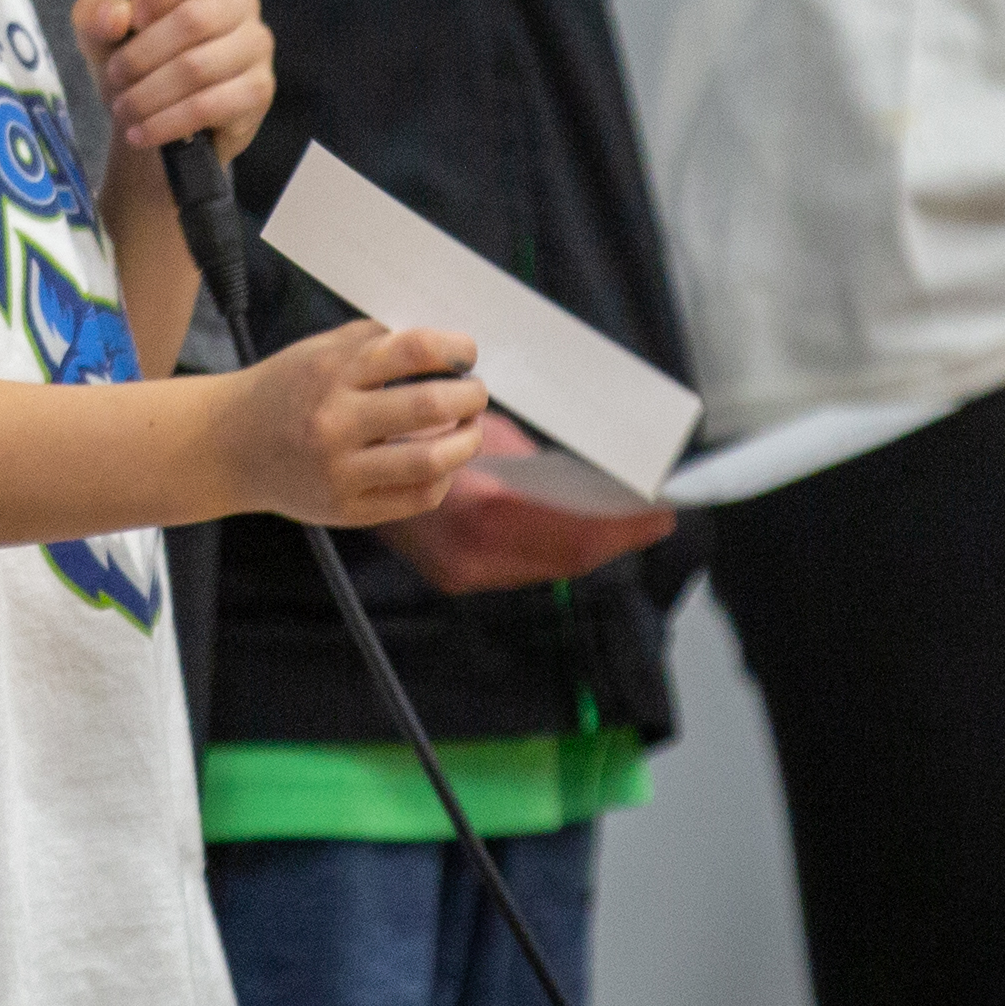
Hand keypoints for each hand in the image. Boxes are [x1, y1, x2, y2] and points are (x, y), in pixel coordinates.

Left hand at [77, 0, 272, 163]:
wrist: (158, 123)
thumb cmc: (136, 66)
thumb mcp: (100, 37)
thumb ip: (95, 15)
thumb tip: (115, 16)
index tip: (133, 18)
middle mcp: (240, 4)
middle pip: (193, 20)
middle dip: (142, 55)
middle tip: (116, 77)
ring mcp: (255, 47)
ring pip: (198, 68)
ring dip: (150, 95)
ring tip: (124, 110)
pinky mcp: (259, 90)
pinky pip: (210, 106)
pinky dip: (167, 123)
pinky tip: (143, 132)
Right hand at [212, 319, 491, 526]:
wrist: (227, 447)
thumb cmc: (285, 391)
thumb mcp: (318, 351)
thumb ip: (376, 343)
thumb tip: (446, 350)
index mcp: (331, 371)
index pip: (413, 349)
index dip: (455, 348)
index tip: (467, 353)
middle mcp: (335, 421)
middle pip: (430, 405)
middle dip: (471, 396)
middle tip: (476, 392)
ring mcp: (341, 471)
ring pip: (431, 460)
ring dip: (467, 441)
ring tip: (470, 429)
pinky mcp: (346, 509)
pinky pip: (416, 497)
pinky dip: (442, 478)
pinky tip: (441, 462)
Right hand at [382, 413, 680, 593]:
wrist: (341, 463)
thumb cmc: (415, 428)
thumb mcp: (481, 433)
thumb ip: (533, 466)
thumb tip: (588, 481)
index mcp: (484, 510)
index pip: (574, 535)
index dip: (623, 529)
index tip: (663, 514)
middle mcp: (473, 554)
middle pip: (567, 558)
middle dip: (616, 539)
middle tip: (656, 518)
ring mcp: (462, 572)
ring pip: (548, 567)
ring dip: (590, 546)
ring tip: (628, 524)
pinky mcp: (455, 577)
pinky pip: (523, 568)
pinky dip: (557, 550)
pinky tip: (582, 531)